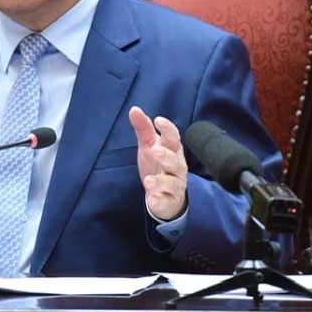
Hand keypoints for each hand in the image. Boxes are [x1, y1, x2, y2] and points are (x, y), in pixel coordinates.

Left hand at [130, 106, 187, 220]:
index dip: (168, 129)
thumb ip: (144, 129)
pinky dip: (160, 201)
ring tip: (149, 181)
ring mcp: (175, 185)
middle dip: (166, 155)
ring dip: (161, 181)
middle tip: (153, 151)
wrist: (167, 195)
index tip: (158, 120)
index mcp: (173, 150)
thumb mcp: (149, 145)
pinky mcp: (169, 201)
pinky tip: (152, 200)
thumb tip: (134, 109)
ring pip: (172, 182)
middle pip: (175, 160)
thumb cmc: (158, 164)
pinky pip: (166, 202)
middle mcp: (177, 167)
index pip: (174, 138)